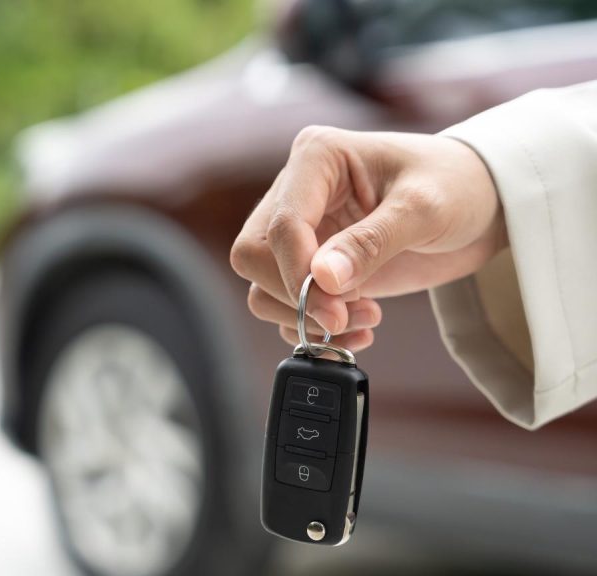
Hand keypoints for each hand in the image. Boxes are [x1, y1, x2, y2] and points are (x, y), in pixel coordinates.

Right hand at [230, 126, 506, 350]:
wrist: (485, 204)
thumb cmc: (459, 186)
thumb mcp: (425, 208)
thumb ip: (372, 242)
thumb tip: (322, 278)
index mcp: (318, 158)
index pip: (281, 224)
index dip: (297, 274)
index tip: (334, 309)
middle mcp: (298, 191)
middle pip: (253, 256)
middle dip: (295, 296)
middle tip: (345, 315)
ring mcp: (303, 230)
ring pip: (262, 285)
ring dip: (305, 316)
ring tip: (364, 318)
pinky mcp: (312, 264)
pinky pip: (286, 305)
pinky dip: (313, 328)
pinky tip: (359, 326)